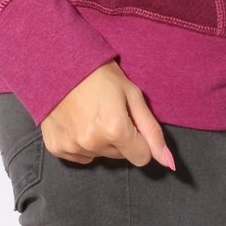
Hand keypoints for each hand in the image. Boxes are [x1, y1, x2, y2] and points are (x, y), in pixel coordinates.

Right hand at [39, 59, 175, 170]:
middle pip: (120, 156)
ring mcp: (72, 147)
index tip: (131, 120)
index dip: (140, 139)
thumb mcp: (133, 95)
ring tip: (92, 113)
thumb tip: (169, 163)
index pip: (142, 157)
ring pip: (100, 156)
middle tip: (110, 111)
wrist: (61, 62)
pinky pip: (79, 156)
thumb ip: (152, 131)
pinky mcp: (56, 147)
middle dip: (120, 138)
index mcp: (115, 130)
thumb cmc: (100, 74)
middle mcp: (93, 144)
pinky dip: (81, 142)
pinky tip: (77, 120)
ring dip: (100, 140)